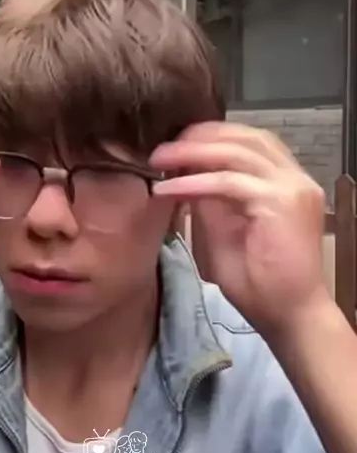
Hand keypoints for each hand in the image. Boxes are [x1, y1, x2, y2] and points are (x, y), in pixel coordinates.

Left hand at [150, 122, 328, 335]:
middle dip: (199, 136)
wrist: (290, 316)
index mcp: (285, 180)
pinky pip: (229, 183)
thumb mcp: (226, 231)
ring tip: (159, 160)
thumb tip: (184, 175)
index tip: (174, 145)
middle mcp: (293, 177)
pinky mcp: (281, 202)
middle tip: (162, 148)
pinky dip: (195, 183)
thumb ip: (212, 201)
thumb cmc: (261, 283)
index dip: (209, 137)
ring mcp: (291, 186)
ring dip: (192, 152)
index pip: (248, 141)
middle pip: (245, 136)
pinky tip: (170, 188)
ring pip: (236, 151)